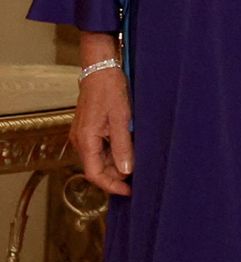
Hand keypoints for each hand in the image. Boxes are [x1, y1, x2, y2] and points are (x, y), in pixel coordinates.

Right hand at [71, 67, 133, 195]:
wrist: (100, 69)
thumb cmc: (109, 90)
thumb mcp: (121, 120)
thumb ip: (123, 147)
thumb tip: (126, 171)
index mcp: (85, 139)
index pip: (94, 174)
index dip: (111, 186)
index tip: (129, 191)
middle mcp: (80, 140)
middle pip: (97, 169)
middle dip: (116, 175)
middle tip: (139, 174)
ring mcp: (83, 135)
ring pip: (99, 160)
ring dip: (116, 163)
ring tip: (136, 160)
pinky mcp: (89, 130)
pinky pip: (100, 149)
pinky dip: (113, 153)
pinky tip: (128, 148)